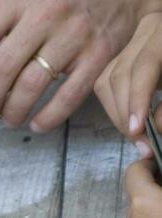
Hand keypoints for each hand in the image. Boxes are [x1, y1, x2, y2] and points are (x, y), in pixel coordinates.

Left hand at [0, 0, 151, 132]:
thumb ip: (2, 23)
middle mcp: (45, 13)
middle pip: (0, 70)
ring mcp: (73, 34)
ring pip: (30, 87)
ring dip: (13, 112)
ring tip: (9, 118)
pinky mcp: (98, 54)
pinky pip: (67, 97)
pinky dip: (48, 118)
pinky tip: (37, 124)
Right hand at [95, 13, 161, 150]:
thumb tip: (154, 126)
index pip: (144, 64)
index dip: (138, 99)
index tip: (137, 130)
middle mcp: (145, 32)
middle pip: (119, 76)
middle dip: (125, 114)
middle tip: (140, 141)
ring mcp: (130, 45)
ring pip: (107, 82)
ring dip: (117, 115)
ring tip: (134, 135)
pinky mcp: (120, 59)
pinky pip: (105, 86)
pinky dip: (113, 109)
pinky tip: (128, 122)